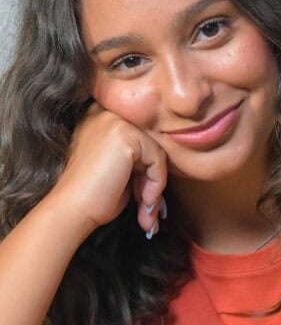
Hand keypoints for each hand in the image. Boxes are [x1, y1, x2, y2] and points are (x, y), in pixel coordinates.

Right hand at [50, 103, 167, 240]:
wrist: (73, 209)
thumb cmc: (92, 196)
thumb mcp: (117, 170)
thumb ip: (137, 159)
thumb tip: (163, 166)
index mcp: (99, 118)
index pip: (138, 141)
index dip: (143, 172)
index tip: (142, 199)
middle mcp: (105, 113)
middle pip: (148, 145)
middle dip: (151, 180)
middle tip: (148, 209)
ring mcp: (115, 120)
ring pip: (155, 152)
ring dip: (155, 186)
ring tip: (146, 211)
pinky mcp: (125, 134)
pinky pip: (157, 159)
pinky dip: (156, 184)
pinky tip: (144, 202)